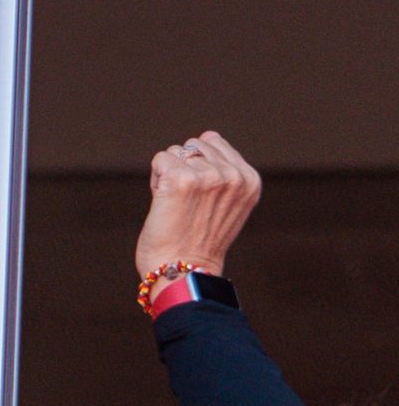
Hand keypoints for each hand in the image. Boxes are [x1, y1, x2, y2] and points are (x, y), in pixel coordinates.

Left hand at [135, 132, 261, 281]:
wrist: (183, 271)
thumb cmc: (198, 242)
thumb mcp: (228, 205)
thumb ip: (225, 170)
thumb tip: (209, 134)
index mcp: (249, 180)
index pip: (216, 145)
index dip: (199, 170)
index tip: (199, 199)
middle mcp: (233, 175)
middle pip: (194, 147)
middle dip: (183, 169)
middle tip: (185, 204)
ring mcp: (208, 176)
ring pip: (176, 152)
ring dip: (168, 175)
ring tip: (176, 205)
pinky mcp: (181, 179)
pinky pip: (160, 159)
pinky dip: (156, 180)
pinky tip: (164, 203)